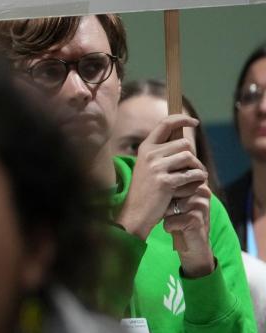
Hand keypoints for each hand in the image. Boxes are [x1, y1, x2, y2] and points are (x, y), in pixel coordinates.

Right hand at [116, 114, 207, 239]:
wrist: (135, 213)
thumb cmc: (145, 191)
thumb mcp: (147, 167)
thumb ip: (161, 153)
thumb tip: (184, 141)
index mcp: (145, 148)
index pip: (165, 124)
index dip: (182, 119)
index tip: (194, 122)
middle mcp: (150, 154)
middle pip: (184, 144)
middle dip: (193, 157)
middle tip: (193, 169)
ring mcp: (157, 167)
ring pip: (190, 157)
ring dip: (198, 168)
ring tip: (195, 178)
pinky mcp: (166, 182)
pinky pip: (192, 174)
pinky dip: (198, 180)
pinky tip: (193, 186)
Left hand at [164, 183, 215, 277]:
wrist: (194, 244)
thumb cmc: (181, 220)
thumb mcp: (176, 200)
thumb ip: (172, 187)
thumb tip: (155, 174)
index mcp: (198, 184)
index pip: (173, 182)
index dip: (166, 194)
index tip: (172, 204)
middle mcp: (202, 191)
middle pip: (170, 192)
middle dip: (166, 205)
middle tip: (176, 214)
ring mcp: (200, 204)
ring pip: (169, 206)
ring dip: (167, 216)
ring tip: (178, 221)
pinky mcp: (196, 218)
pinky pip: (170, 220)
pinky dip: (169, 226)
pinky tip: (178, 229)